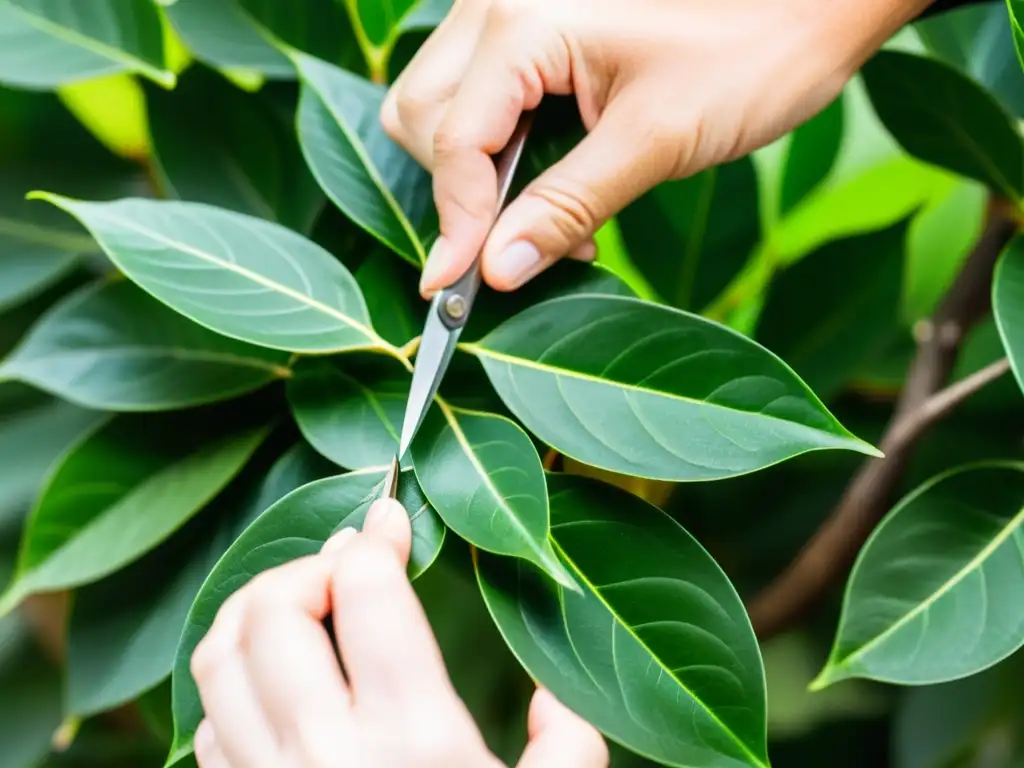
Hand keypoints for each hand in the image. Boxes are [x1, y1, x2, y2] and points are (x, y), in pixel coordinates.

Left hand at [190, 496, 607, 767]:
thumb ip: (570, 748)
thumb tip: (554, 697)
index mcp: (415, 737)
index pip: (365, 592)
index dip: (376, 536)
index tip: (391, 517)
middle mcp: (328, 754)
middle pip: (274, 611)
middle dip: (307, 566)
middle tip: (346, 567)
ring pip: (218, 660)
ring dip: (253, 610)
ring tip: (301, 604)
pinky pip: (209, 725)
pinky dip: (232, 681)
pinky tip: (278, 683)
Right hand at [381, 0, 931, 295]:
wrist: (810, 5)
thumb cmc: (751, 54)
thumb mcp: (655, 142)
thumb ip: (565, 207)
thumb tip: (494, 272)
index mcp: (525, 21)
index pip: (453, 141)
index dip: (455, 224)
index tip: (458, 290)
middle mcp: (500, 5)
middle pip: (421, 115)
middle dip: (458, 191)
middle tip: (524, 244)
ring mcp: (512, 12)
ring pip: (438, 104)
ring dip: (474, 172)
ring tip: (548, 214)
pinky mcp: (532, 29)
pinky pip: (478, 95)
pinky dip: (496, 147)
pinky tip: (551, 176)